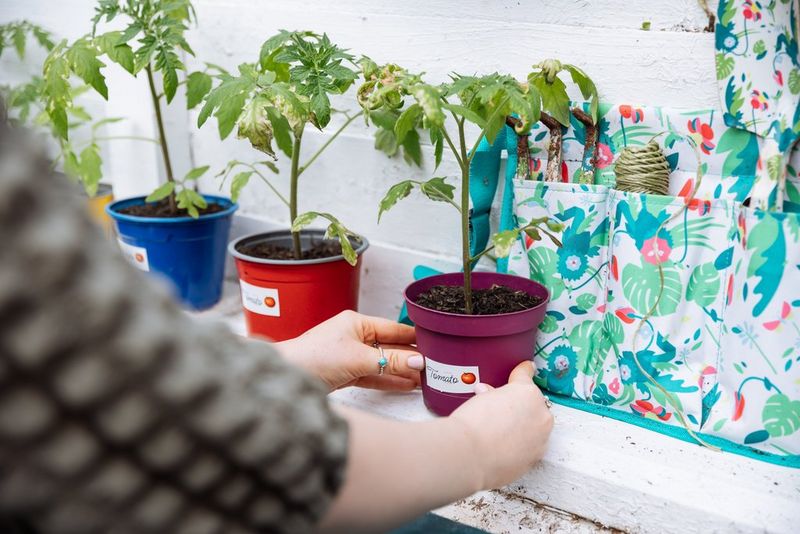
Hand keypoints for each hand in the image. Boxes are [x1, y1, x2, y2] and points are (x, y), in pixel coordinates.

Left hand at [276, 310, 423, 391]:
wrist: (287, 378)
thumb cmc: (314, 357)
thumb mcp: (359, 358)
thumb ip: (390, 361)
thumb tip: (417, 361)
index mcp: (356, 323)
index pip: (393, 328)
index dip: (413, 337)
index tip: (433, 343)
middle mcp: (354, 337)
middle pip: (389, 347)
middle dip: (410, 357)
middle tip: (433, 366)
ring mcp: (350, 356)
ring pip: (383, 363)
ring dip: (402, 371)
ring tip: (424, 380)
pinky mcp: (346, 374)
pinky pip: (374, 376)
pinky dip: (388, 381)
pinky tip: (405, 386)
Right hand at [449, 361, 552, 489]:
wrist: (469, 455)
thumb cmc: (473, 424)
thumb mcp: (480, 397)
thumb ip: (491, 394)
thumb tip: (487, 394)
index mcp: (527, 392)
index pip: (526, 376)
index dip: (522, 372)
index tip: (525, 368)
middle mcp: (540, 414)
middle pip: (533, 404)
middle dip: (519, 405)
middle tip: (498, 410)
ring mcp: (541, 439)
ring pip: (535, 427)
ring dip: (523, 427)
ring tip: (499, 432)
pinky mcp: (535, 458)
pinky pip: (530, 446)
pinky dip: (520, 445)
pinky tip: (502, 447)